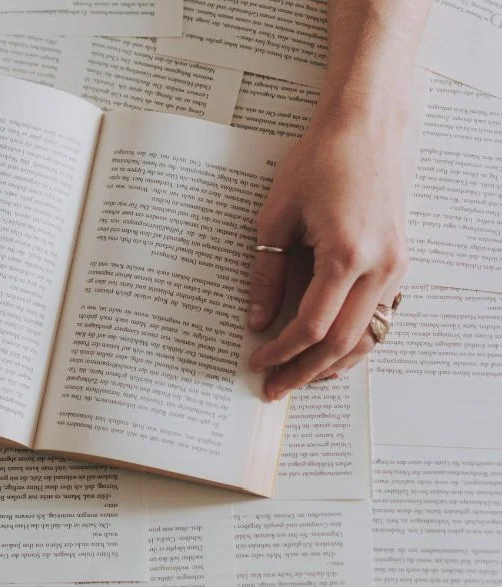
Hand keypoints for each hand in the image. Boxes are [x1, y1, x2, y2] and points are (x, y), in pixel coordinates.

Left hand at [247, 113, 407, 400]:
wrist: (367, 128)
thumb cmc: (319, 162)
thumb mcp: (277, 217)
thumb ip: (267, 273)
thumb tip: (258, 319)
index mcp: (346, 255)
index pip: (312, 326)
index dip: (281, 351)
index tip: (257, 361)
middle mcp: (380, 268)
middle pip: (342, 343)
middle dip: (304, 371)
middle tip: (274, 388)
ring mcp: (397, 268)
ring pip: (368, 338)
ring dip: (332, 364)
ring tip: (300, 376)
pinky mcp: (400, 263)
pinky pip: (380, 318)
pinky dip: (354, 341)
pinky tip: (329, 348)